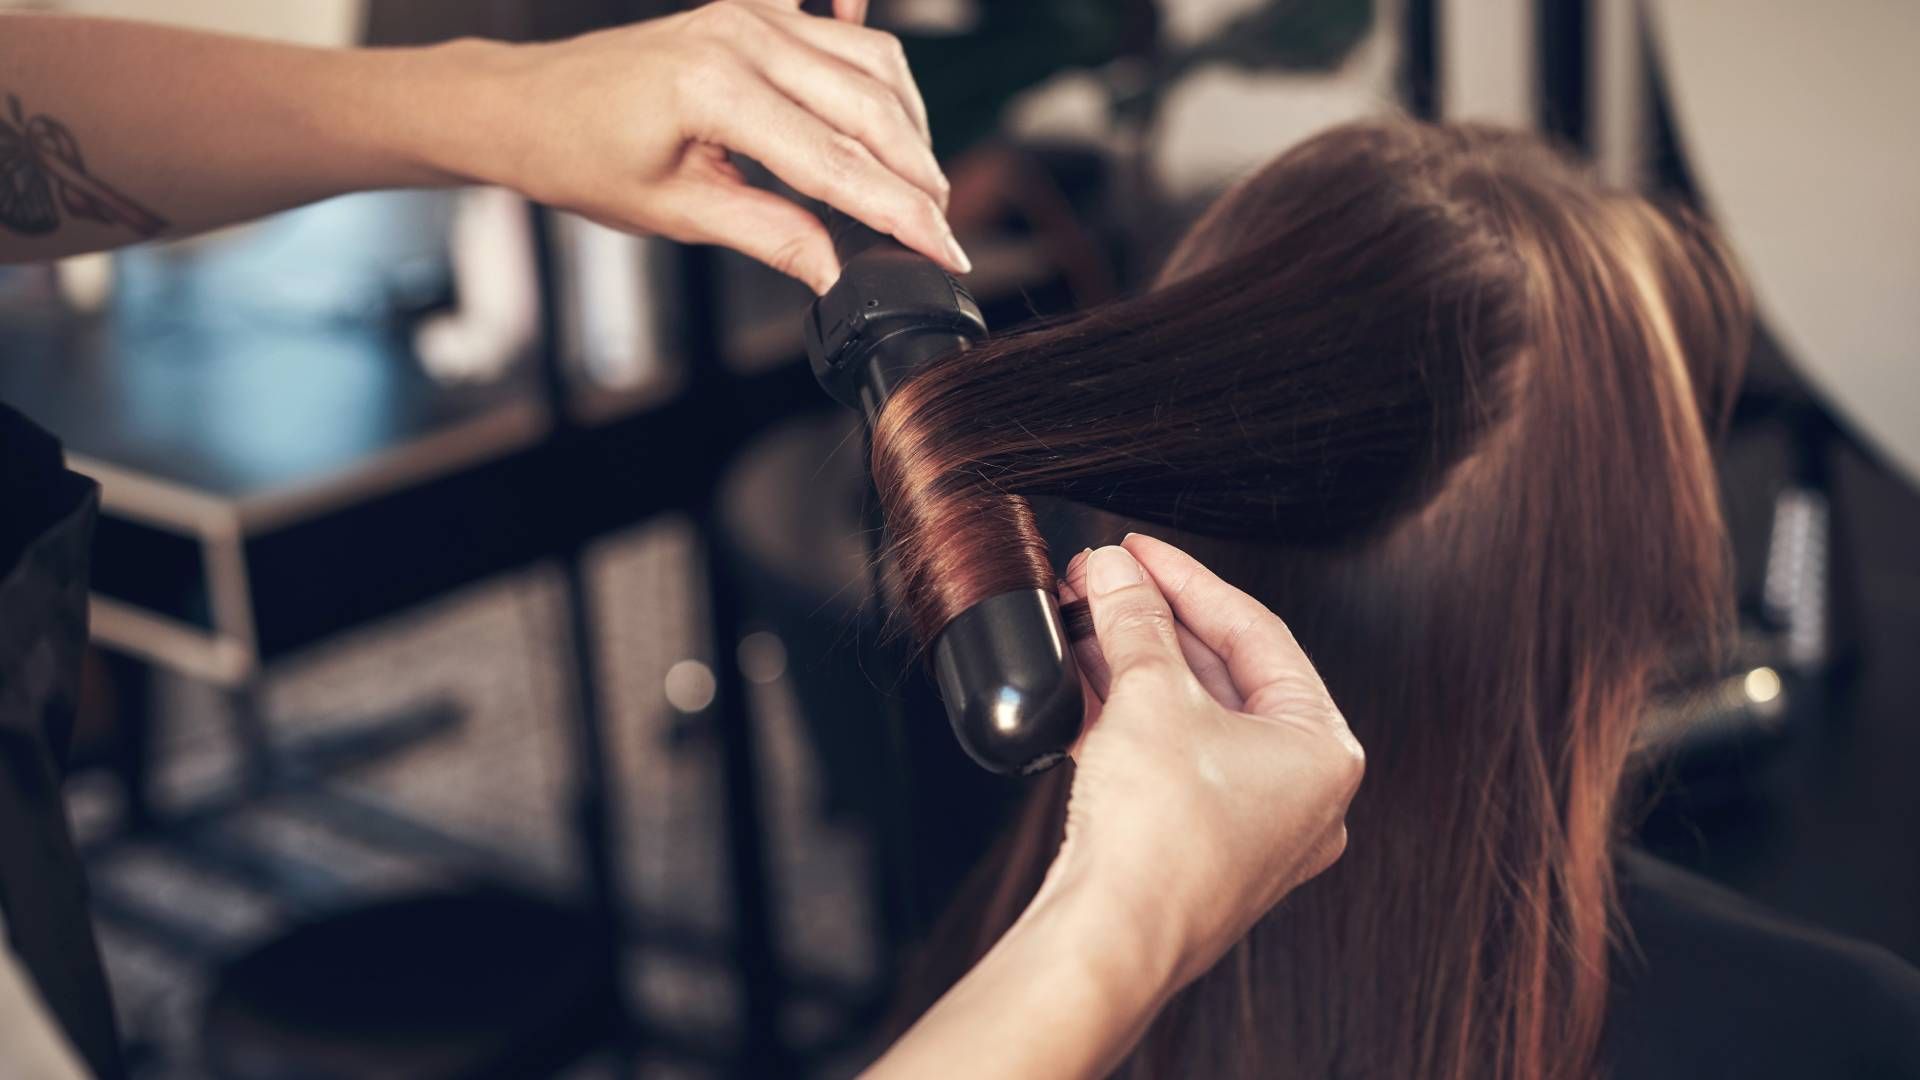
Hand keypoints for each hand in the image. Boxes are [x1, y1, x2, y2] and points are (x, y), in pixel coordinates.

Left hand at [460, 0, 960, 292]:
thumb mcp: (678, 213)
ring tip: (918, 187)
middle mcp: (744, 37)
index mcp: (717, 89)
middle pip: (872, 109)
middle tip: (942, 230)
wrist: (527, 104)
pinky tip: (891, 105)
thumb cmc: (581, 156)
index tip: (945, 253)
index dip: (902, 216)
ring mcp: (753, 15)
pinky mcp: (754, 11)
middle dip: (918, 175)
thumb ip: (771, 235)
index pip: (838, 164)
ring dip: (909, 125)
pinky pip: (844, 29)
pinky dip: (879, 66)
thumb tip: (837, 273)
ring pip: (873, 63)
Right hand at [1048, 534, 1364, 988]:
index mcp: (1323, 752)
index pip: (1257, 633)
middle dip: (1155, 622)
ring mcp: (1250, 827)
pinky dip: (1127, 720)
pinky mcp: (1197, 850)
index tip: (1137, 550)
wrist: (1112, 940)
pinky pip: (1168, 762)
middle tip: (1104, 581)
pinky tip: (1081, 684)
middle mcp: (1299, 793)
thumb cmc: (1160, 839)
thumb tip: (1113, 570)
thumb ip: (1133, 618)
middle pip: (1224, 674)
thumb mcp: (1149, 696)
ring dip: (1135, 666)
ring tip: (1083, 622)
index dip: (1188, 579)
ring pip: (1191, 719)